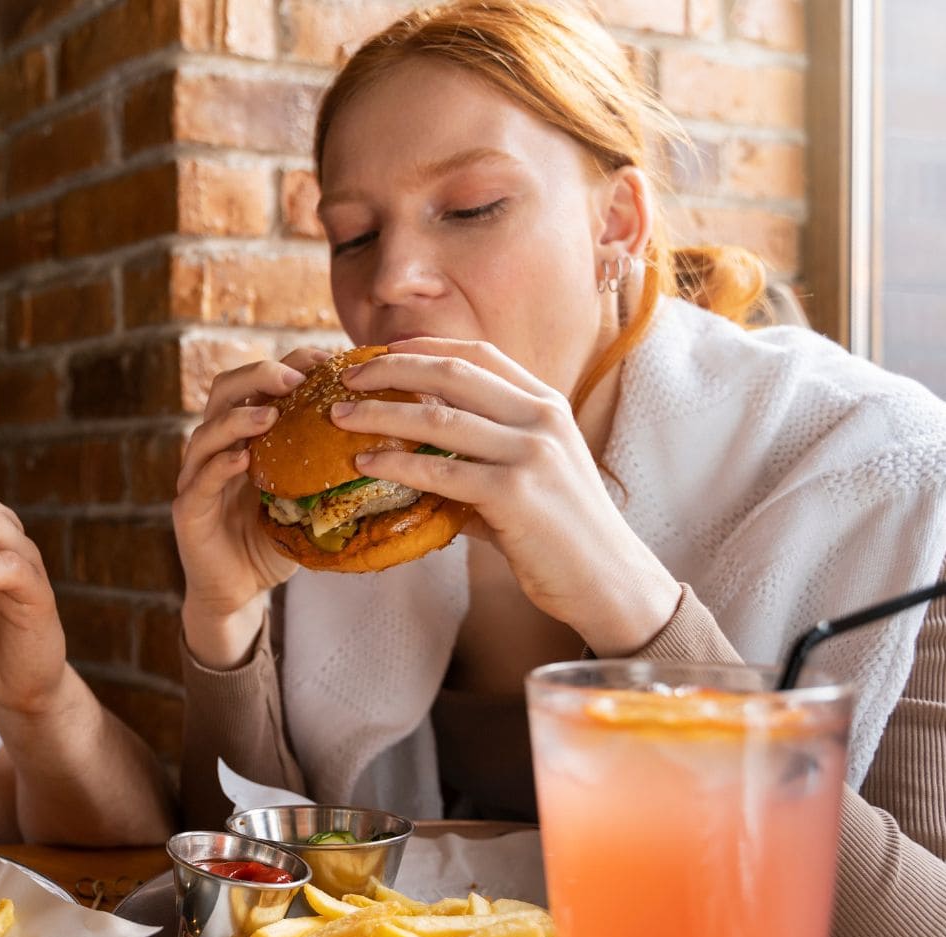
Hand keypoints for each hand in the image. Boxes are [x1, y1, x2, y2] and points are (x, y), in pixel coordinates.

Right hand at [171, 349, 328, 667]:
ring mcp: (196, 477)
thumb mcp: (306, 496)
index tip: (328, 361)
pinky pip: (200, 481)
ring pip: (206, 432)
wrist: (239, 591)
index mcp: (243, 435)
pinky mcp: (187, 512)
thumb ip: (327, 467)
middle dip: (258, 375)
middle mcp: (215, 447)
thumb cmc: (273, 539)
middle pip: (223, 390)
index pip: (258, 383)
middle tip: (296, 379)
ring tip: (272, 414)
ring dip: (239, 418)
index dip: (289, 363)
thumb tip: (392, 443)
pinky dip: (220, 466)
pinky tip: (243, 459)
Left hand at [328, 338, 678, 654]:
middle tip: (346, 377)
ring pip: (438, 421)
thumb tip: (415, 451)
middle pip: (452, 374)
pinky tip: (365, 465)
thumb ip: (480, 453)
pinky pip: (440, 472)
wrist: (606, 578)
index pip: (478, 355)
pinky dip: (396, 466)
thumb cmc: (558, 530)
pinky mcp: (515, 493)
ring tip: (339, 417)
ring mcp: (530, 453)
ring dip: (380, 415)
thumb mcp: (528, 472)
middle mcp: (541, 418)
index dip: (425, 348)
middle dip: (392, 370)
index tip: (380, 352)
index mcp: (546, 403)